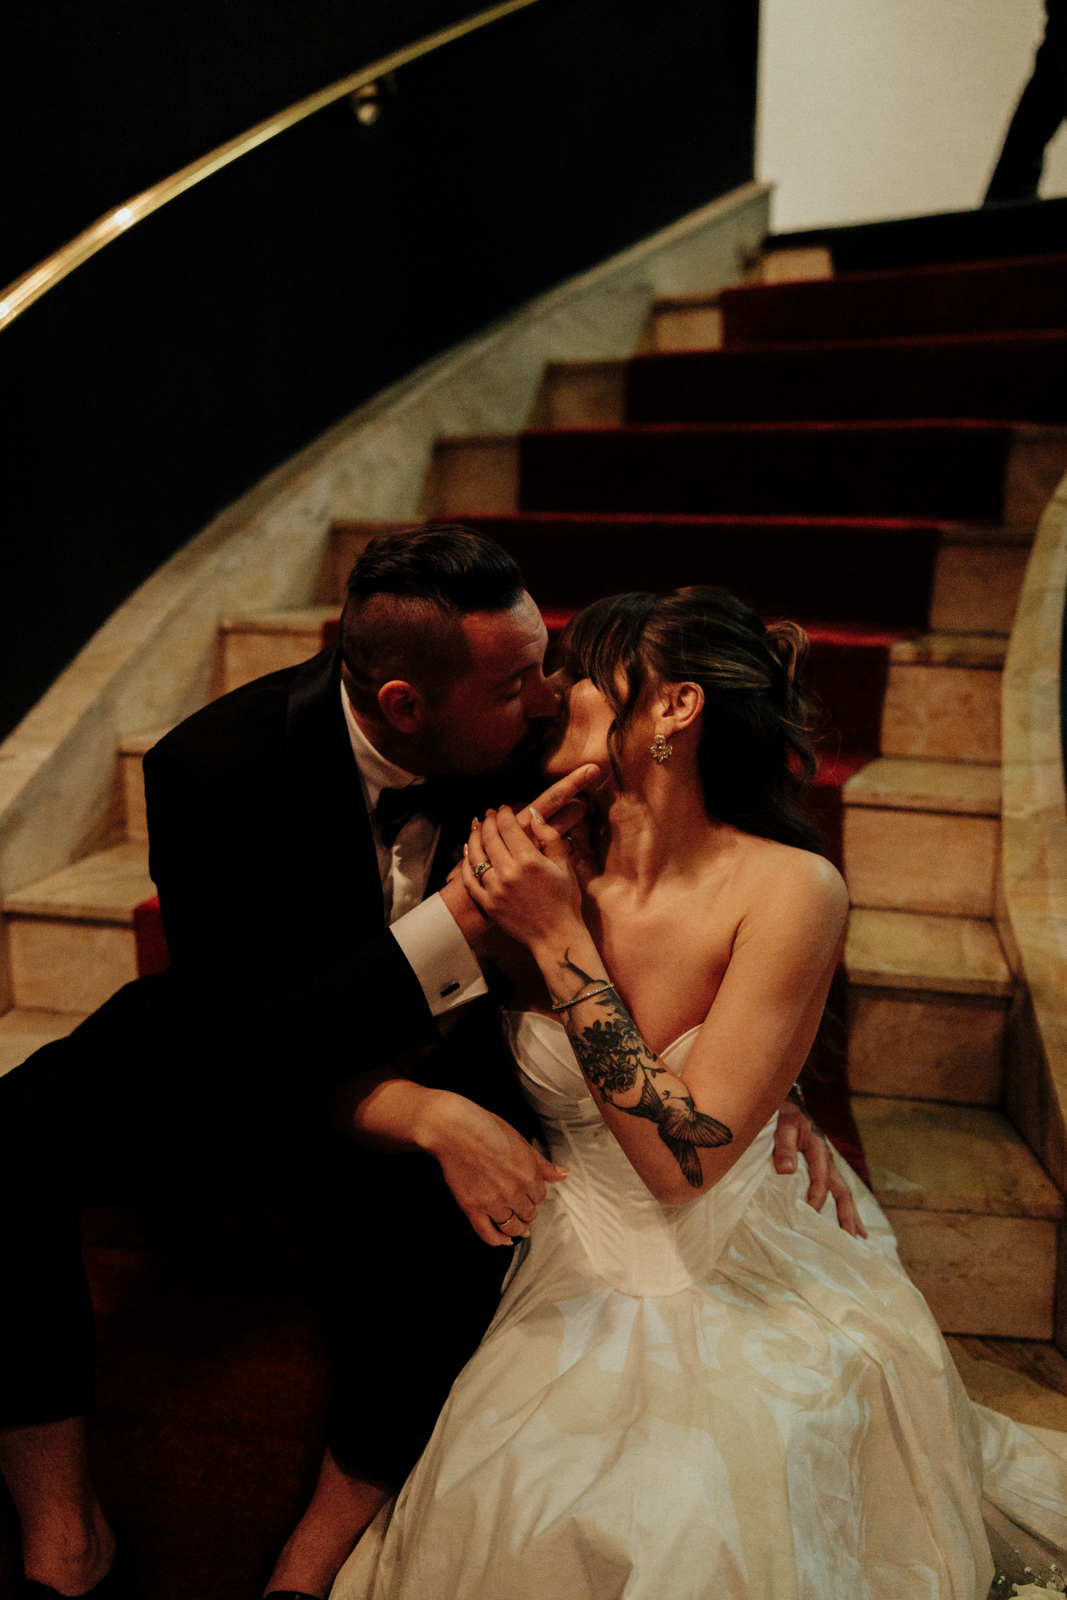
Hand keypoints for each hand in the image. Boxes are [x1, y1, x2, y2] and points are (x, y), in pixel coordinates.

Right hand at [417, 1091, 567, 1246]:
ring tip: (517, 1229)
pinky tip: (502, 1240)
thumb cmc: (487, 1128)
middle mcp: (514, 1192)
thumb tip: (563, 1175)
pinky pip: (488, 1233)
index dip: (534, 1196)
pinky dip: (497, 1240)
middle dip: (527, 1214)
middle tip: (524, 1213)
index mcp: (528, 1174)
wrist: (455, 1130)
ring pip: (512, 1226)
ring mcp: (493, 1202)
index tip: (529, 1196)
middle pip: (528, 1214)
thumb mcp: (521, 1141)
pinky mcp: (473, 1208)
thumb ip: (542, 1163)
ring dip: (517, 1229)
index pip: (540, 1197)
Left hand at [438, 764, 599, 949]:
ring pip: (476, 856)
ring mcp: (495, 889)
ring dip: (474, 838)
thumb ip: (549, 838)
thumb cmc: (565, 901)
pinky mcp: (488, 904)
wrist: (556, 936)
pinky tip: (467, 853)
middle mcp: (508, 873)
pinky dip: (465, 864)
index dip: (504, 814)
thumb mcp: (564, 866)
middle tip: (489, 814)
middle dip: (488, 821)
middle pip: (490, 838)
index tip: (504, 808)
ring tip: (475, 827)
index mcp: (528, 860)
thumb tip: (534, 815)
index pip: (509, 827)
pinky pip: (470, 881)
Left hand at [773, 1100, 866, 1237]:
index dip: (816, 1198)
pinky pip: (835, 1190)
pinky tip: (845, 1221)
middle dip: (848, 1216)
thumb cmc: (784, 1114)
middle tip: (854, 1239)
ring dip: (850, 1215)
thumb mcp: (782, 1126)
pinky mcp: (822, 1169)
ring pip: (843, 1193)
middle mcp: (827, 1161)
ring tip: (859, 1238)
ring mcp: (827, 1166)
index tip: (810, 1215)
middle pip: (843, 1192)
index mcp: (819, 1151)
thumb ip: (784, 1146)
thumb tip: (787, 1171)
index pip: (821, 1180)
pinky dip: (843, 1207)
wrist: (789, 1102)